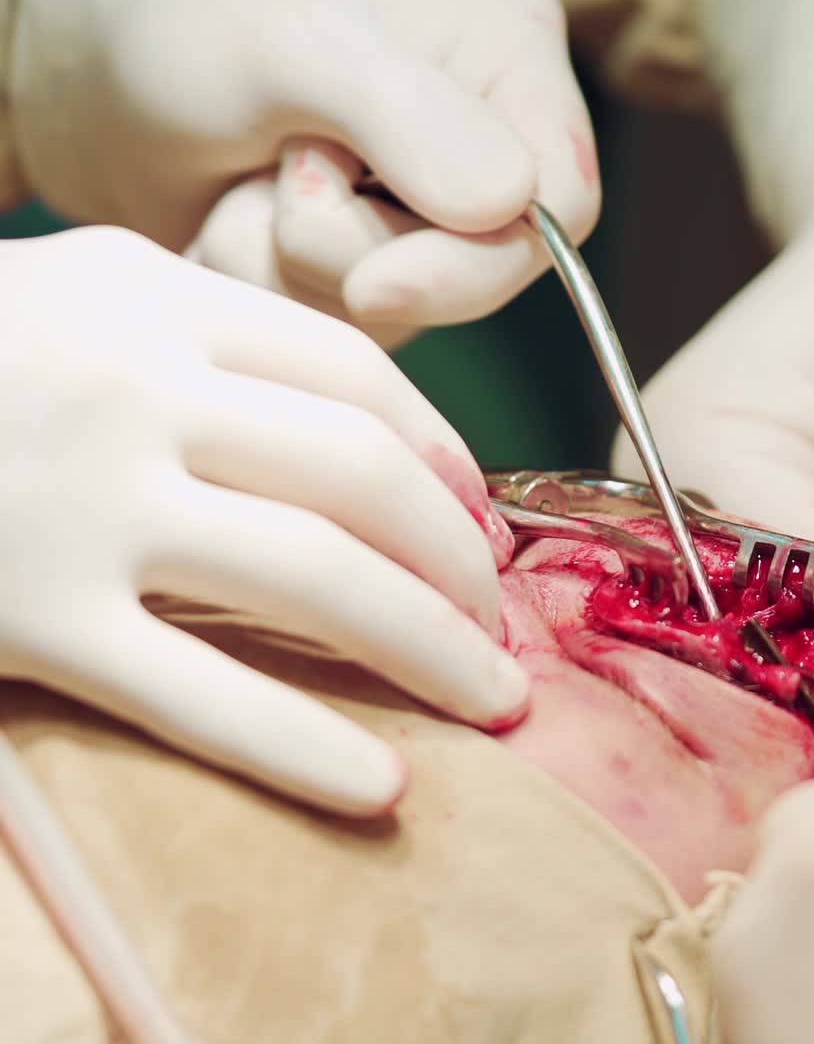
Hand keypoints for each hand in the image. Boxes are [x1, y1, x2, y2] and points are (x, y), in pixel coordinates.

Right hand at [0, 227, 527, 815]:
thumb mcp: (90, 295)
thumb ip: (220, 337)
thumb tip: (378, 429)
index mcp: (157, 299)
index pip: (357, 378)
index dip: (447, 456)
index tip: (483, 521)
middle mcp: (134, 388)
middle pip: (360, 476)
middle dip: (458, 559)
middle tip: (503, 618)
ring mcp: (82, 506)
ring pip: (311, 579)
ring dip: (428, 645)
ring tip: (493, 695)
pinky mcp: (28, 618)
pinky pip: (197, 696)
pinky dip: (301, 745)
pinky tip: (379, 782)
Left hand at [10, 0, 598, 338]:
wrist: (116, 74)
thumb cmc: (203, 25)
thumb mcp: (294, 42)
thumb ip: (405, 115)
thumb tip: (507, 204)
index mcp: (512, 52)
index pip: (561, 205)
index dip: (474, 265)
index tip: (370, 285)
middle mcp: (498, 136)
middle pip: (483, 274)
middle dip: (354, 254)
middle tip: (277, 174)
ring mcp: (443, 212)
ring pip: (408, 313)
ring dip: (298, 271)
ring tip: (249, 187)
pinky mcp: (391, 265)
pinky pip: (353, 332)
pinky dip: (279, 292)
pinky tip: (246, 225)